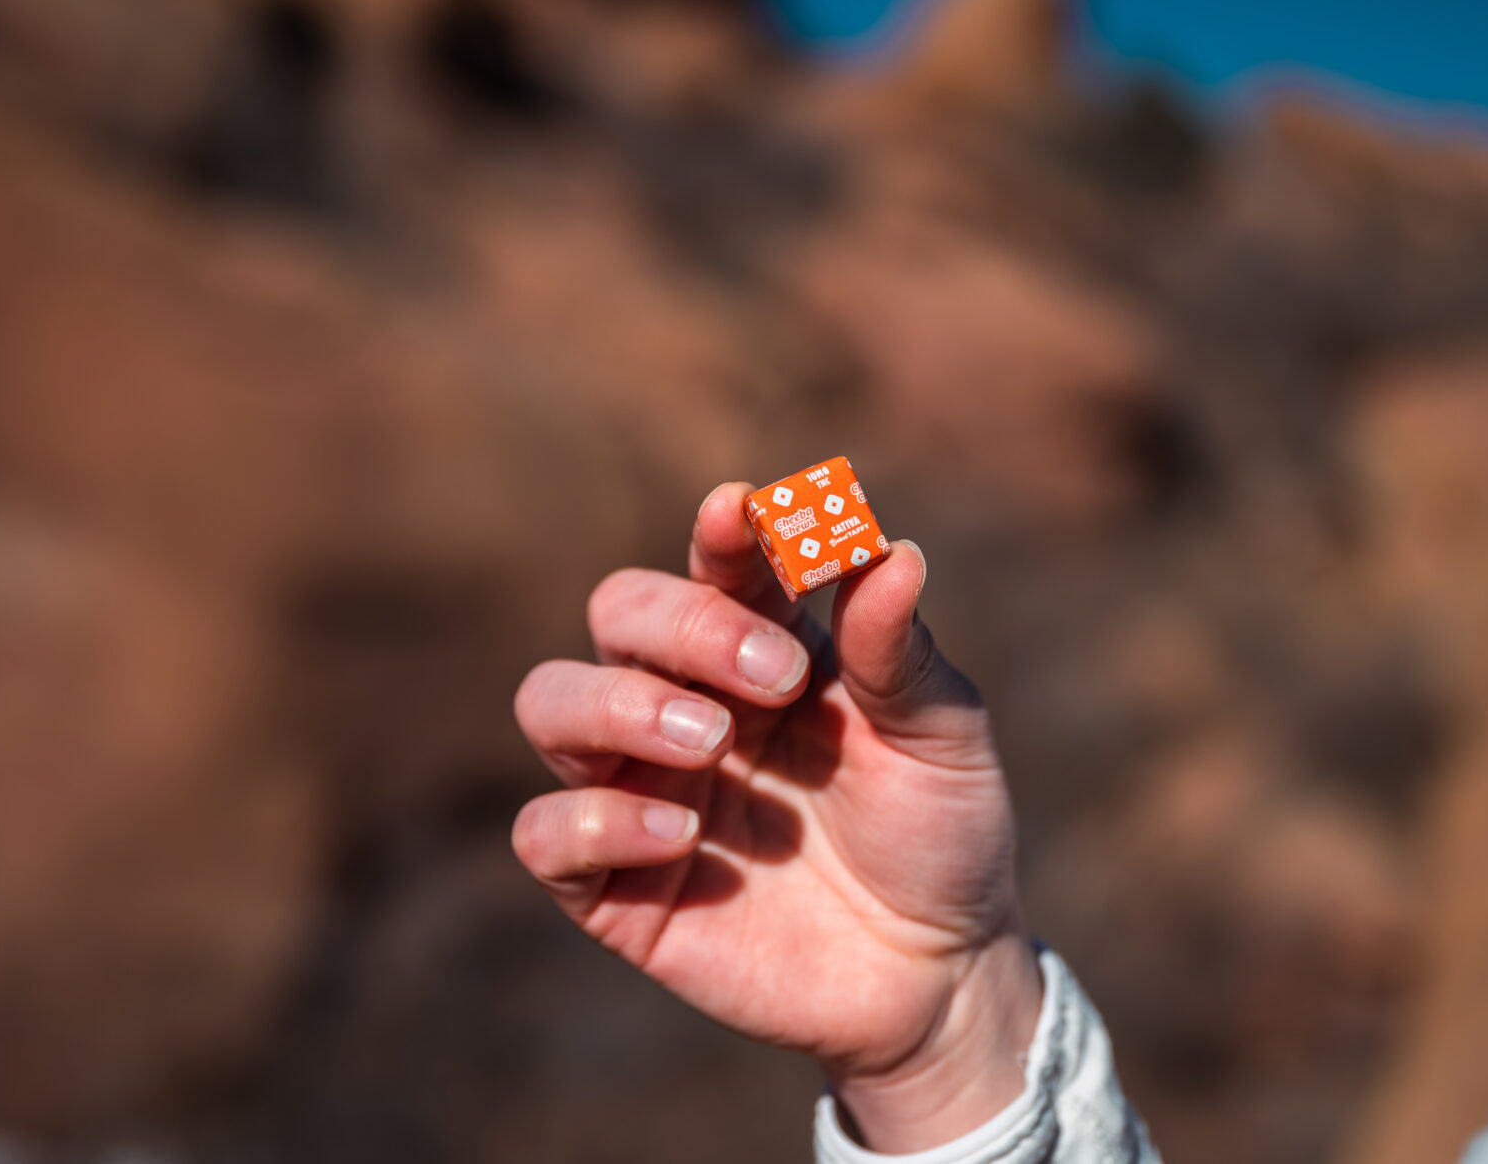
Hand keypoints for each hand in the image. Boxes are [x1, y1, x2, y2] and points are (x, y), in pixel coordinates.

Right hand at [511, 483, 1042, 1150]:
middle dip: (682, 626)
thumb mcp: (942, 739)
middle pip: (617, 612)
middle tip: (775, 680)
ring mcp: (642, 788)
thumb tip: (890, 549)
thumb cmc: (939, 834)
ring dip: (618, 704)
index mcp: (762, 648)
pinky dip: (595, 819)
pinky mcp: (616, 886)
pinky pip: (546, 834)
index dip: (721, 532)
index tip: (742, 512)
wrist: (938, 975)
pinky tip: (682, 836)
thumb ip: (899, 651)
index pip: (715, 565)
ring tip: (710, 743)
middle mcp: (686, 702)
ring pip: (550, 702)